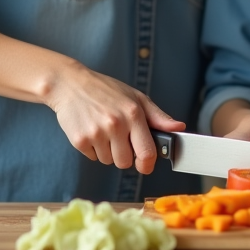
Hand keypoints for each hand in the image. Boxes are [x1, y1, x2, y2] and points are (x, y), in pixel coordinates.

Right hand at [47, 60, 183, 174]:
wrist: (70, 84)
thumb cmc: (105, 90)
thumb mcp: (136, 97)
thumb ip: (158, 117)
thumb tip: (179, 128)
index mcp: (133, 114)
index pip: (147, 153)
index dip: (148, 164)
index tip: (145, 165)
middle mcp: (115, 124)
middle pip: (125, 163)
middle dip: (124, 155)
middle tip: (119, 138)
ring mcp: (96, 133)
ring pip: (108, 161)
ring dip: (107, 151)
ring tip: (103, 130)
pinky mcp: (79, 140)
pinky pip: (92, 157)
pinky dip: (93, 148)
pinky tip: (91, 130)